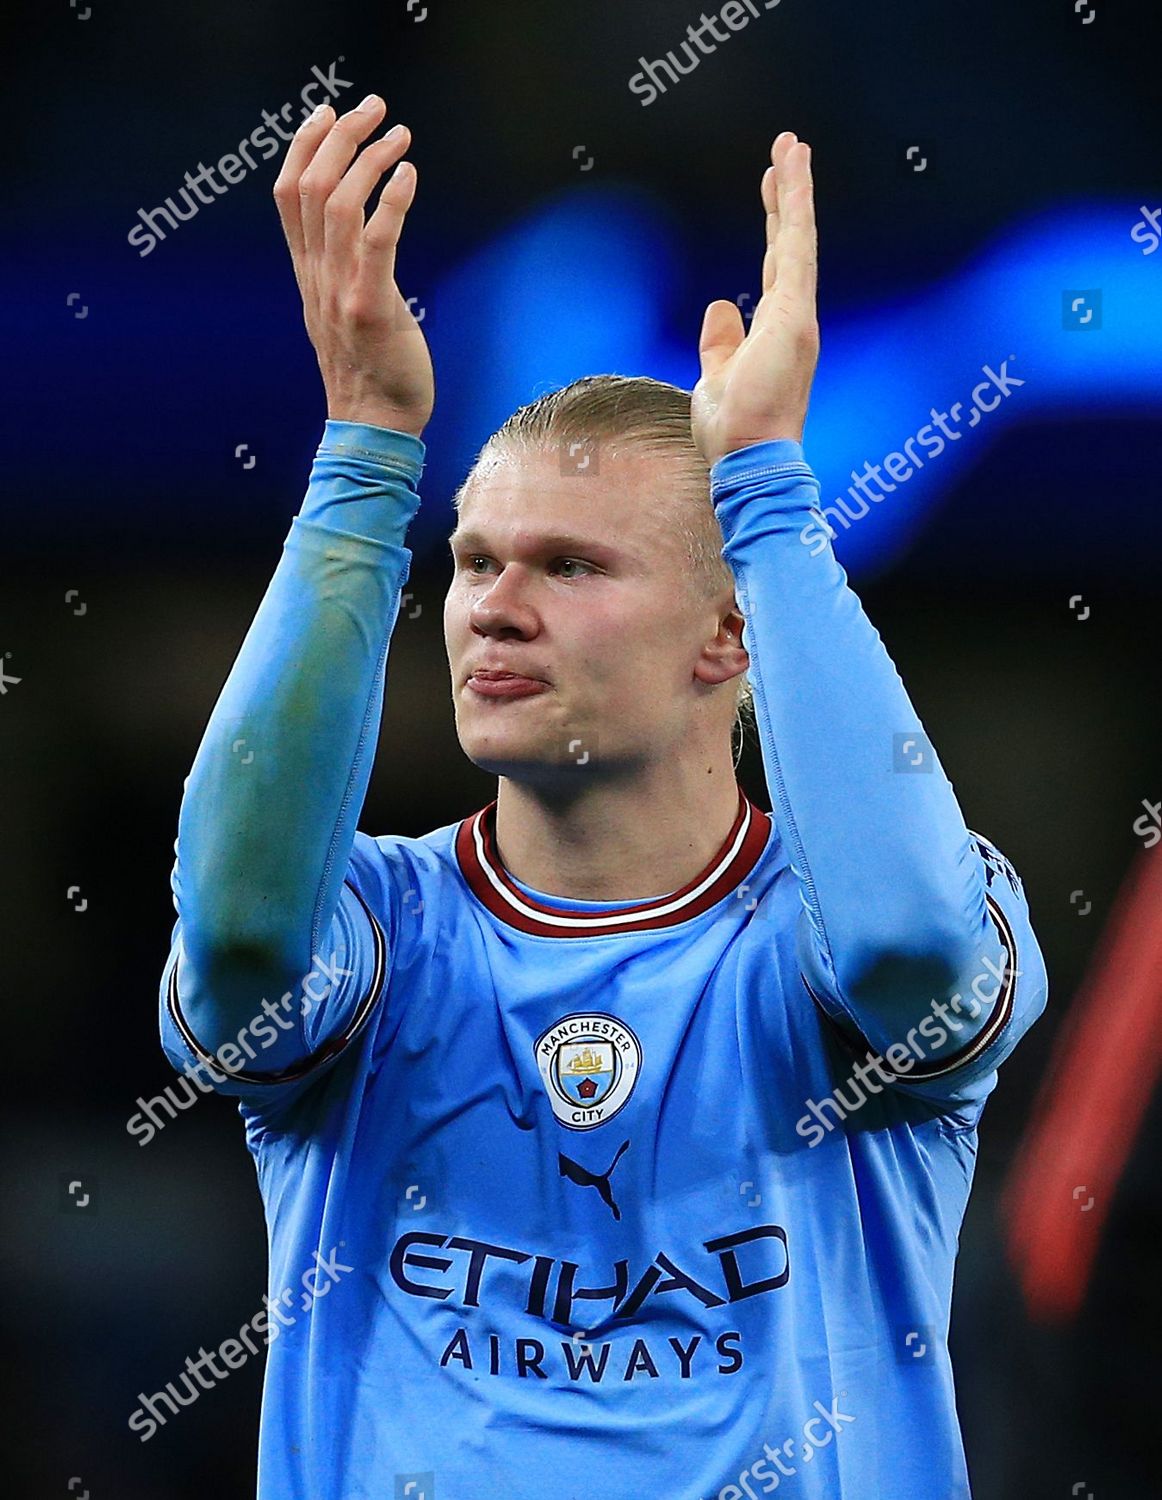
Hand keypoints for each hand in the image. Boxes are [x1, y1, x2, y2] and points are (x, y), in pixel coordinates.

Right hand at [273, 95, 433, 436]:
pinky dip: (391, 201)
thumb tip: (361, 236)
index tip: (327, 112)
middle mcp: (318, 278)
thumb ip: (344, 272)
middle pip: (310, 187)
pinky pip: (375, 241)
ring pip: (337, 205)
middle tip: (374, 107)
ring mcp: (340, 292)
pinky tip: (408, 175)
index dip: (304, 146)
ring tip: (399, 134)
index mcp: (308, 275)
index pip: (287, 195)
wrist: (374, 427)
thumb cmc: (372, 372)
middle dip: (340, 136)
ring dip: (369, 159)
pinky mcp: (371, 308)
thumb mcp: (344, 312)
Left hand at [690, 132, 818, 464]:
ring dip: (795, 189)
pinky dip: (795, 206)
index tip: (772, 189)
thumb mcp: (715, 377)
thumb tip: (720, 307)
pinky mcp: (795, 314)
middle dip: (787, 197)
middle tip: (786, 152)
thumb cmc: (734, 433)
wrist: (749, 460)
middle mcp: (794, 320)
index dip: (776, 227)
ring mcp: (798, 315)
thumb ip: (720, 342)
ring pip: (797, 238)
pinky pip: (796, 247)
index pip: (777, 268)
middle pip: (789, 246)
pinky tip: (792, 171)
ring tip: (791, 145)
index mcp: (777, 333)